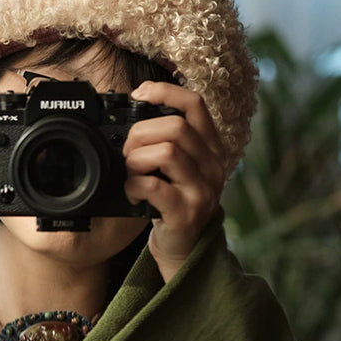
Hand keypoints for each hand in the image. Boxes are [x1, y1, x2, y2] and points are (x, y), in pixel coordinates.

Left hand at [122, 83, 225, 282]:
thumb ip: (166, 141)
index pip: (195, 104)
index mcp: (211, 147)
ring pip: (167, 152)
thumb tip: (134, 110)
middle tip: (127, 152)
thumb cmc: (173, 204)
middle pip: (175, 127)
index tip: (138, 95)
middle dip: (141, 134)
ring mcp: (202, 190)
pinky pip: (154, 187)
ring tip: (130, 172)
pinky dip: (134, 186)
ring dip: (137, 159)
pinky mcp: (186, 214)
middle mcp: (213, 165)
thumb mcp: (176, 168)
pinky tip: (131, 194)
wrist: (183, 249)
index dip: (165, 91)